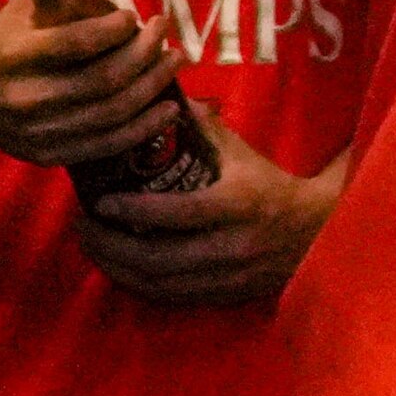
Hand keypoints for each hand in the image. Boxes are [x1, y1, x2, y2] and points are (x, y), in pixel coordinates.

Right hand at [0, 0, 181, 168]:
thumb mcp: (18, 10)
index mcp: (15, 55)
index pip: (74, 43)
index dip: (112, 30)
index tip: (133, 16)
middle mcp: (29, 96)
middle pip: (103, 80)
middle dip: (143, 54)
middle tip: (163, 32)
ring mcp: (41, 130)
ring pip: (112, 113)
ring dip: (153, 87)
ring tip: (174, 62)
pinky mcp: (52, 153)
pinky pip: (108, 144)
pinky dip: (145, 127)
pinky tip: (169, 108)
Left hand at [74, 132, 344, 309]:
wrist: (314, 233)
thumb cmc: (269, 186)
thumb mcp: (241, 154)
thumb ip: (202, 128)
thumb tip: (160, 97)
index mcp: (238, 205)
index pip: (178, 213)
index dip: (133, 211)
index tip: (100, 201)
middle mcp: (232, 247)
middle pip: (158, 258)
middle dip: (111, 245)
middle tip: (82, 225)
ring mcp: (227, 278)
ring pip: (159, 284)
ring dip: (116, 267)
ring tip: (91, 244)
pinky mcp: (221, 297)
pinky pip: (169, 298)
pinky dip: (136, 284)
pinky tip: (116, 266)